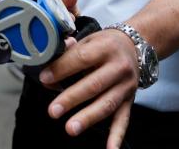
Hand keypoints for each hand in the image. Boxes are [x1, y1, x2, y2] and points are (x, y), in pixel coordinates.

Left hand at [37, 28, 137, 148]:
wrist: (134, 47)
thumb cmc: (104, 44)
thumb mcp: (87, 40)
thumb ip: (67, 53)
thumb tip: (48, 72)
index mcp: (105, 47)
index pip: (81, 58)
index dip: (62, 69)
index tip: (44, 78)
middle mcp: (118, 67)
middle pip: (94, 85)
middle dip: (71, 99)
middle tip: (53, 110)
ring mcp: (125, 86)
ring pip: (106, 104)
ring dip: (87, 118)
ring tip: (70, 128)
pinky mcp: (129, 101)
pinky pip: (123, 120)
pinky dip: (117, 136)